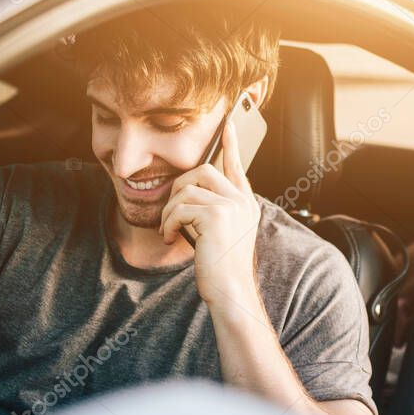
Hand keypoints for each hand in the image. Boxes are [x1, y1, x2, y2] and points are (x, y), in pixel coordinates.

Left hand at [159, 121, 260, 306]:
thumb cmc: (220, 267)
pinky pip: (180, 208)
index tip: (229, 123)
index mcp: (245, 204)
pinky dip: (168, 223)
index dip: (231, 144)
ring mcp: (232, 206)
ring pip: (186, 190)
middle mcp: (242, 201)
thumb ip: (212, 209)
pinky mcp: (217, 216)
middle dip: (178, 189)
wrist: (230, 291)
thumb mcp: (219, 233)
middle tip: (171, 214)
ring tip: (170, 231)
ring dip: (169, 212)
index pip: (236, 166)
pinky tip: (170, 238)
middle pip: (202, 171)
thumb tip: (187, 191)